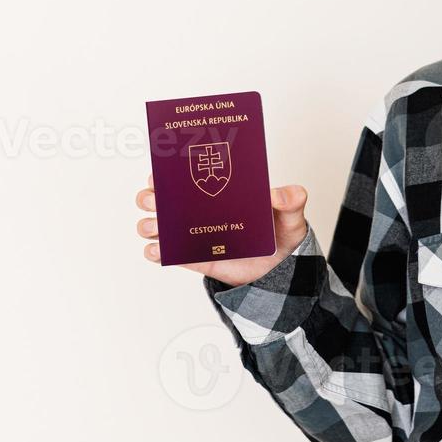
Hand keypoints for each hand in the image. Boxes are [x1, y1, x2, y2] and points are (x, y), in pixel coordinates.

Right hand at [136, 173, 310, 285]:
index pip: (187, 176)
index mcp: (217, 190)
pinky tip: (157, 249)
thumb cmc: (280, 234)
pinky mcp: (195, 258)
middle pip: (163, 199)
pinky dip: (157, 251)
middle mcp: (199, 210)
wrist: (279, 270)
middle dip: (151, 196)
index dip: (167, 171)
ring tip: (155, 226)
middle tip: (155, 198)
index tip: (161, 170)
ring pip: (159, 226)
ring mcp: (194, 234)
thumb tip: (278, 194)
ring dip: (150, 223)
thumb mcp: (291, 215)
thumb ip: (291, 200)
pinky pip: (170, 254)